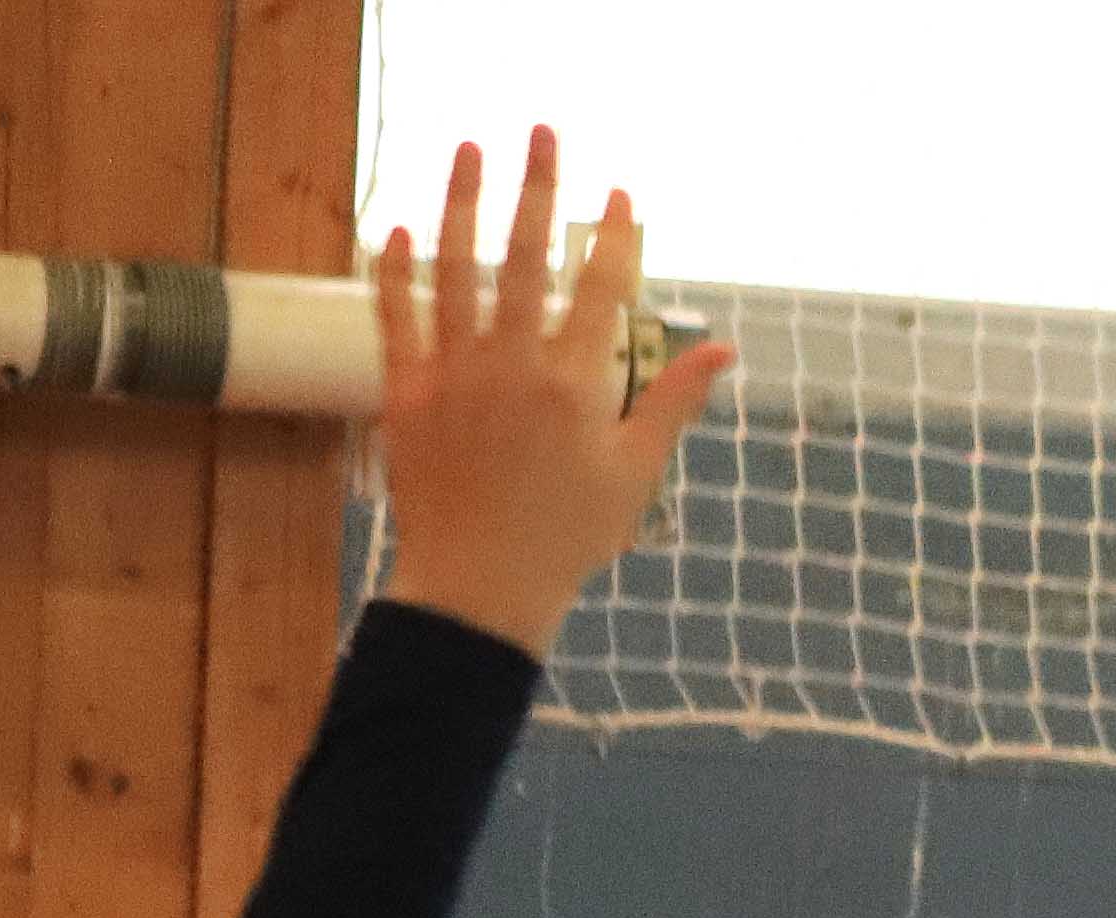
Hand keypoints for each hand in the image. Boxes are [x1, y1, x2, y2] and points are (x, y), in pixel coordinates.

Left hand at [374, 129, 735, 660]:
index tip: (621, 193)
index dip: (614, 237)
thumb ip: (673, 402)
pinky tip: (398, 227)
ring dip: (460, 202)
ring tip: (469, 149)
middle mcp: (513, 367)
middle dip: (538, 190)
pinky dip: (393, 270)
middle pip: (528, 259)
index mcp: (576, 387)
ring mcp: (454, 375)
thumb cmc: (568, 536)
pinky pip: (396, 317)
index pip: (600, 292)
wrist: (481, 586)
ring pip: (455, 269)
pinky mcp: (407, 391)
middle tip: (543, 133)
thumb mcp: (635, 471)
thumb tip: (723, 352)